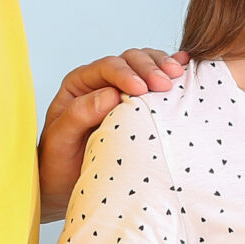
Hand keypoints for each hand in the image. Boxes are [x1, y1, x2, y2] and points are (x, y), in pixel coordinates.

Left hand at [36, 50, 187, 219]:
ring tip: (178, 76)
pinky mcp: (139, 104)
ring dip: (163, 67)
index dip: (125, 74)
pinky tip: (186, 67)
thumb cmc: (58, 162)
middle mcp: (101, 81)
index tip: (141, 88)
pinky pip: (155, 81)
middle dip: (149, 68)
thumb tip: (111, 95)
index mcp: (80, 84)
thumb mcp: (60, 139)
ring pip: (145, 65)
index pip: (106, 68)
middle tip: (166, 84)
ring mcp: (122, 90)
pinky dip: (171, 72)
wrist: (65, 183)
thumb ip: (79, 114)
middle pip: (129, 61)